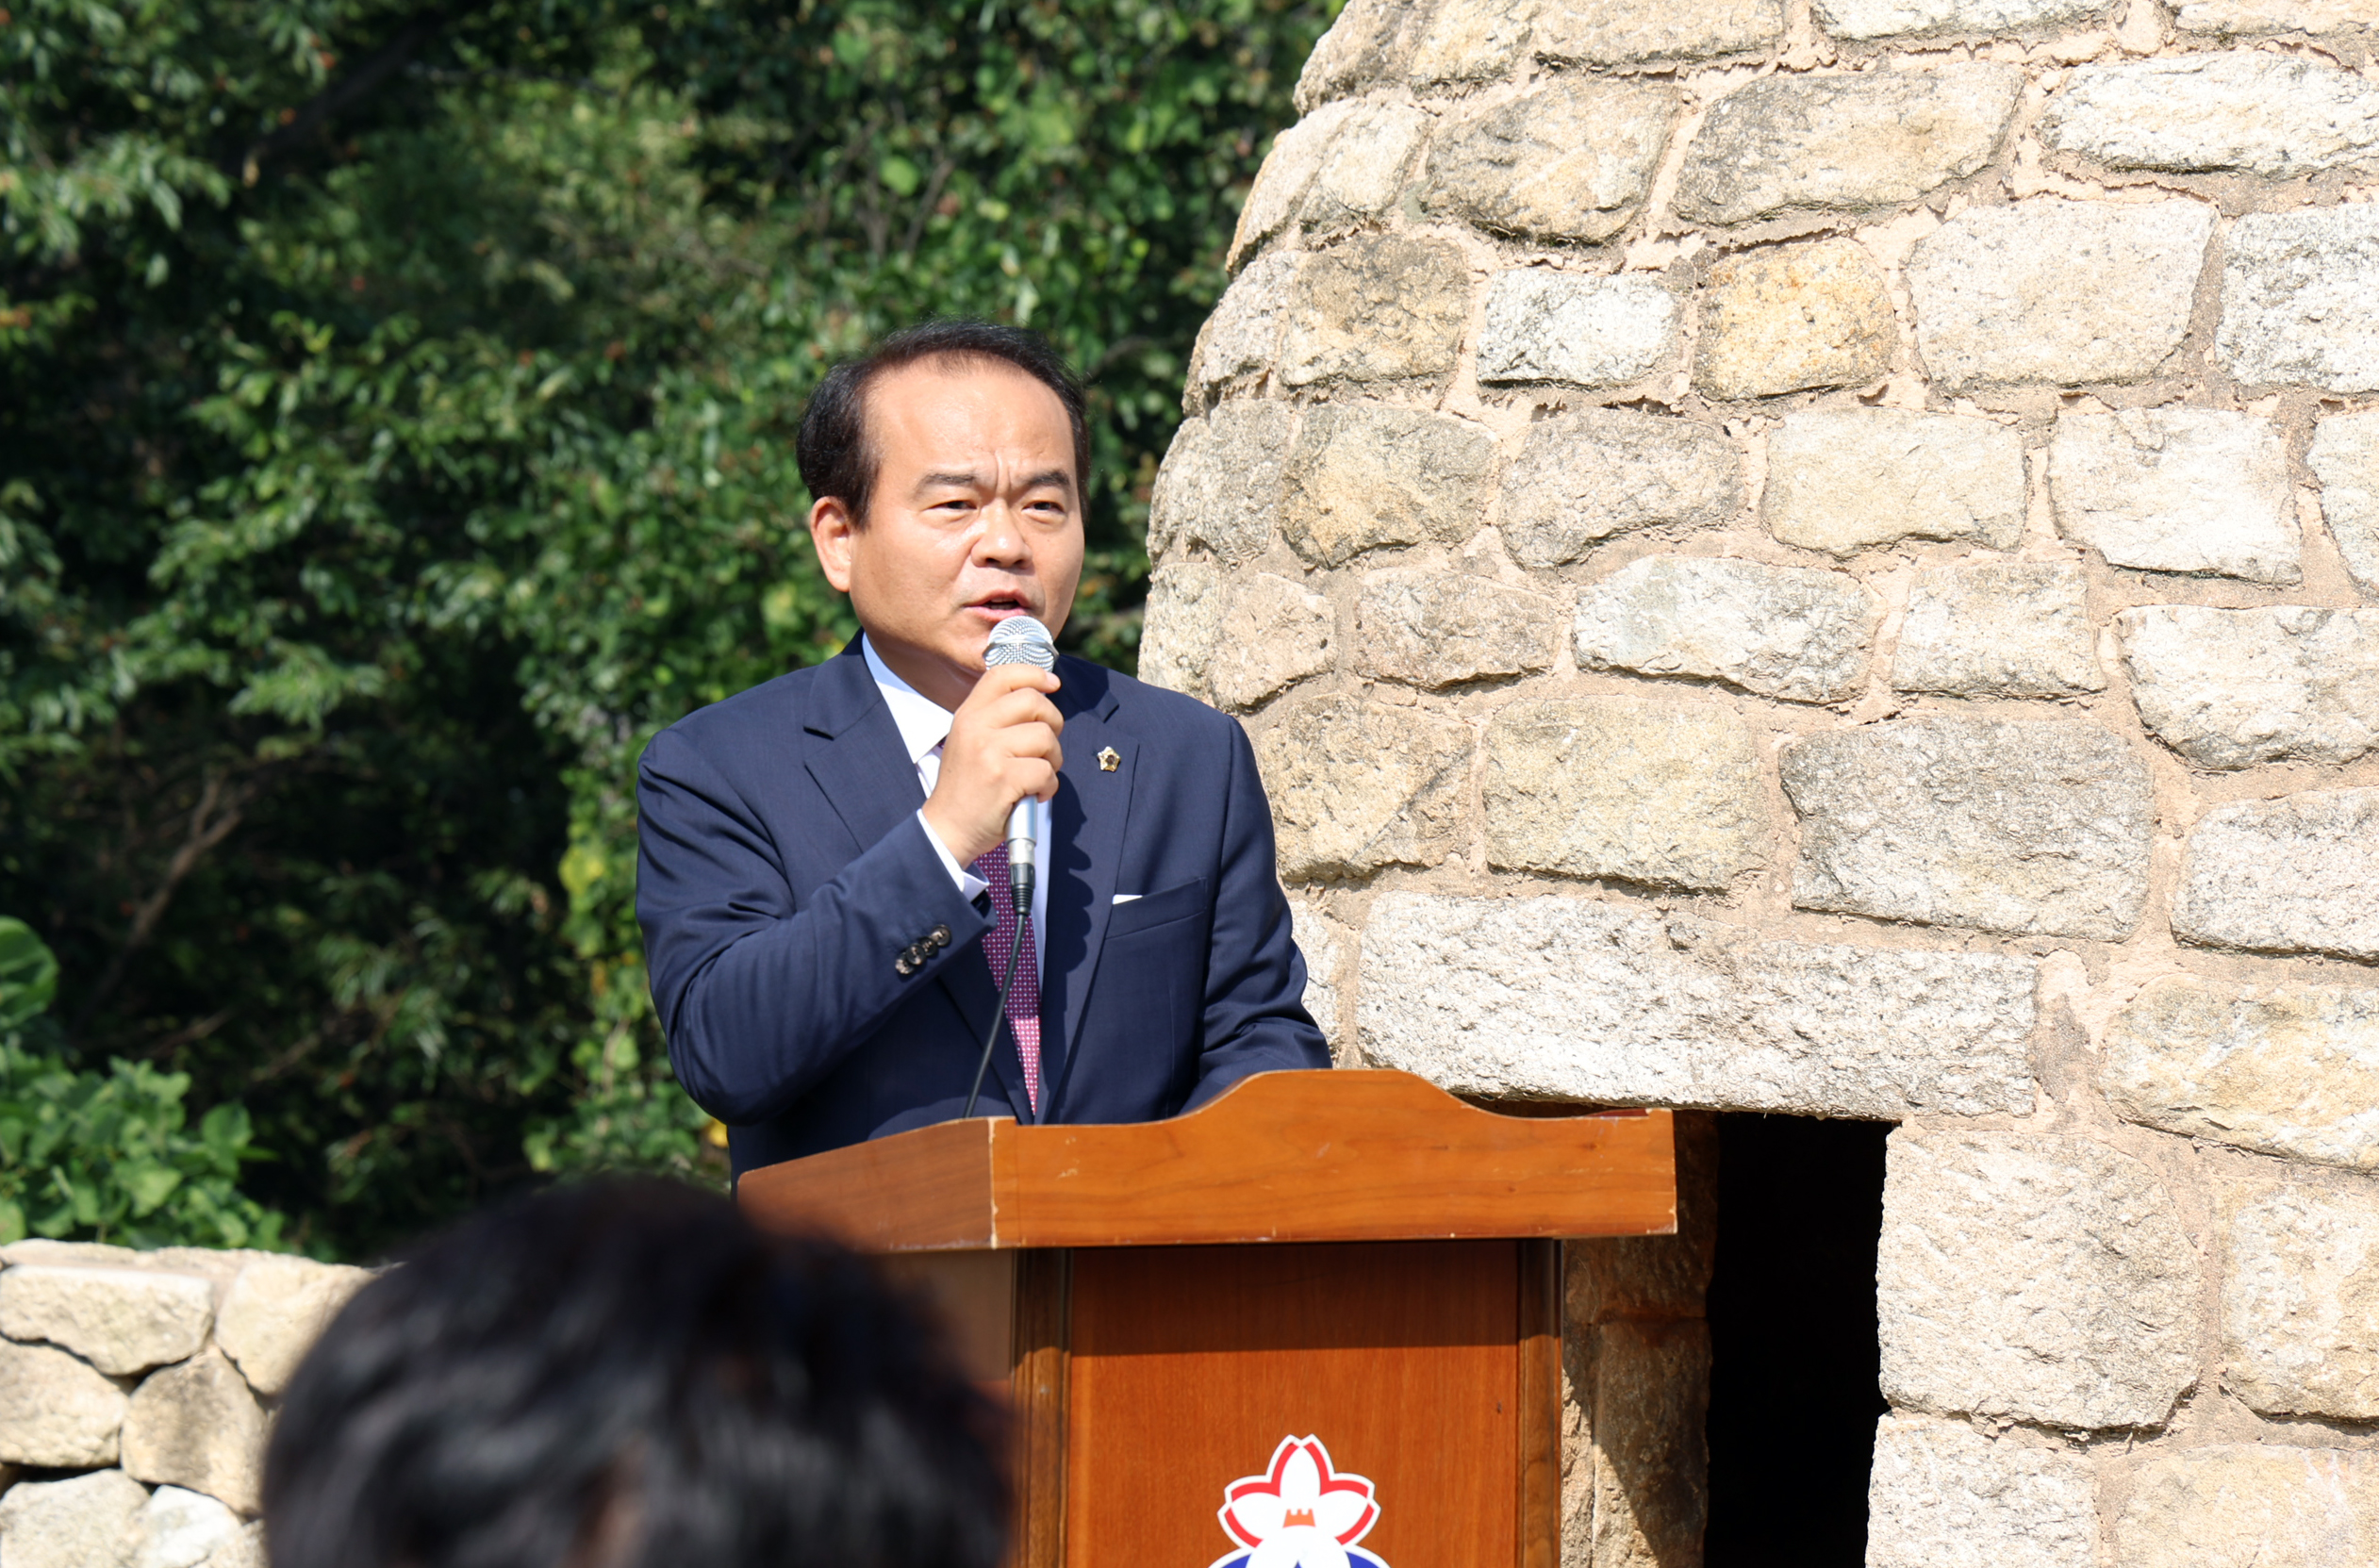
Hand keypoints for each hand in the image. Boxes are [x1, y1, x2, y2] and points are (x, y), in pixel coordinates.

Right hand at [921, 662, 1063, 867]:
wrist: (947, 828)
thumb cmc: (966, 788)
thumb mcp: (969, 741)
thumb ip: (995, 718)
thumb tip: (1039, 698)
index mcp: (968, 715)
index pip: (1003, 675)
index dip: (1034, 674)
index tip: (1052, 684)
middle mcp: (976, 727)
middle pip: (1034, 701)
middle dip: (1052, 723)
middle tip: (1045, 745)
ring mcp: (989, 751)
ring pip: (1045, 737)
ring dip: (1052, 760)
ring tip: (1036, 775)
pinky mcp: (1004, 777)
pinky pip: (1046, 771)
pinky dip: (1048, 786)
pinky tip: (1033, 794)